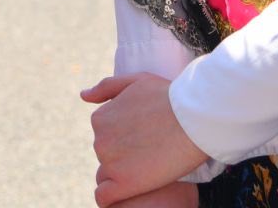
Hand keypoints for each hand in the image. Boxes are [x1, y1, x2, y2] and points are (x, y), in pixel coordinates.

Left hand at [81, 73, 207, 205]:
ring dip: (125, 174)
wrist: (194, 118)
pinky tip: (132, 189)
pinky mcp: (123, 182)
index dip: (126, 139)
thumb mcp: (136, 81)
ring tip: (150, 165)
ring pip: (110, 175)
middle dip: (125, 155)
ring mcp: (110, 162)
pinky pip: (105, 197)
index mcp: (100, 118)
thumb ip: (106, 88)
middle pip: (108, 155)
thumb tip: (83, 96)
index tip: (145, 138)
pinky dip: (113, 198)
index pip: (106, 137)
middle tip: (152, 151)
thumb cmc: (169, 97)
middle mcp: (99, 140)